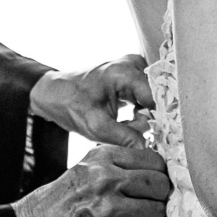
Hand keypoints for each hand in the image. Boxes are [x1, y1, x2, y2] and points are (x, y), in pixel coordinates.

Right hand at [12, 144, 169, 216]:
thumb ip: (117, 164)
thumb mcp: (86, 167)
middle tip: (152, 202)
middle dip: (161, 195)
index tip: (155, 182)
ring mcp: (109, 206)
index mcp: (103, 156)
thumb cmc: (62, 198)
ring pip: (156, 209)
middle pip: (159, 183)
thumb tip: (155, 169)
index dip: (159, 173)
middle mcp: (107, 177)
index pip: (152, 159)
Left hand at [29, 54, 154, 148]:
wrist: (54, 93)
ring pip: (153, 99)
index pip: (158, 97)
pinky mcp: (132, 75)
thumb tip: (149, 151)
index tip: (159, 139)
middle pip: (158, 97)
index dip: (161, 120)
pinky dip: (140, 112)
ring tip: (125, 125)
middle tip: (132, 132)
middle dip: (149, 120)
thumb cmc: (70, 104)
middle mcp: (134, 65)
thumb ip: (125, 138)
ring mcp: (134, 68)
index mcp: (125, 72)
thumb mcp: (95, 127)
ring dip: (143, 117)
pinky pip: (147, 97)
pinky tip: (126, 121)